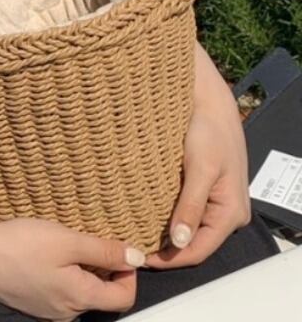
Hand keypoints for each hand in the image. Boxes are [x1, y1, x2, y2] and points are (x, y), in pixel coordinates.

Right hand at [0, 215, 143, 320]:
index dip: (128, 272)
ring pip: (78, 291)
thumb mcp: (66, 240)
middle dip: (103, 268)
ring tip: (64, 242)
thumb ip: (103, 250)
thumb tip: (136, 258)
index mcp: (80, 298)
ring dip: (80, 269)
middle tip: (88, 238)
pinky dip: (60, 273)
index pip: (123, 297)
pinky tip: (44, 252)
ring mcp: (46, 310)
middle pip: (101, 295)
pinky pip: (57, 290)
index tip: (117, 246)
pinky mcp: (30, 302)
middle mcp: (66, 312)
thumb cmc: (18, 246)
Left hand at [146, 41, 250, 268]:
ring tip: (133, 230)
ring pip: (188, 227)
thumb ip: (190, 206)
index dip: (170, 259)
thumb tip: (179, 241)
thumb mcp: (199, 168)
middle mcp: (226, 213)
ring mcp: (215, 202)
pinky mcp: (203, 189)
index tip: (140, 257)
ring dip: (163, 232)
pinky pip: (185, 211)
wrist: (208, 102)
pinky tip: (144, 212)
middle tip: (132, 243)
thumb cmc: (207, 131)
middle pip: (193, 242)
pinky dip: (166, 215)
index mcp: (231, 213)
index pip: (199, 250)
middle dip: (165, 248)